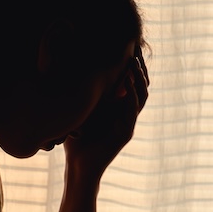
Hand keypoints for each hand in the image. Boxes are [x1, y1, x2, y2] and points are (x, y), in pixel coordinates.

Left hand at [63, 52, 149, 179]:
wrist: (79, 167)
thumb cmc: (76, 139)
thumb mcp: (79, 109)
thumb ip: (83, 93)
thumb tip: (71, 69)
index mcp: (117, 106)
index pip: (130, 79)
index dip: (131, 63)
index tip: (127, 45)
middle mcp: (126, 113)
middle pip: (140, 84)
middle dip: (138, 66)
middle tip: (134, 49)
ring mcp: (128, 123)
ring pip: (141, 96)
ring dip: (138, 79)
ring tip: (134, 63)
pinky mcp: (126, 133)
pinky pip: (133, 111)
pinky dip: (132, 96)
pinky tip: (129, 84)